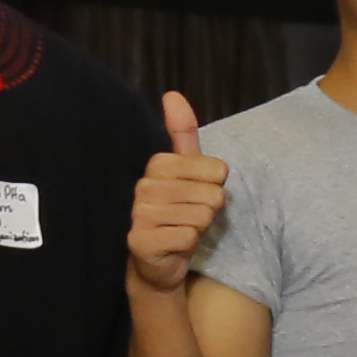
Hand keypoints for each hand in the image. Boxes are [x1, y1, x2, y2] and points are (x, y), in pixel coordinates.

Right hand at [127, 93, 227, 299]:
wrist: (158, 261)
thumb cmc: (178, 213)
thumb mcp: (187, 172)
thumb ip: (182, 134)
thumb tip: (173, 94)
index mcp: (157, 166)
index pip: (217, 171)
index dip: (216, 188)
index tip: (196, 197)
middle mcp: (143, 187)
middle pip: (212, 195)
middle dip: (209, 211)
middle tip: (190, 218)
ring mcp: (139, 214)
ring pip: (202, 216)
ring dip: (200, 228)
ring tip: (182, 230)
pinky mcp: (140, 241)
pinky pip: (189, 237)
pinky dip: (189, 244)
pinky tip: (174, 246)